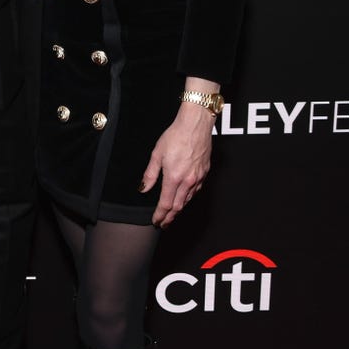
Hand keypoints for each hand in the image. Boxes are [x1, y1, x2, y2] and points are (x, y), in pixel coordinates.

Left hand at [139, 101, 214, 227]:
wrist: (196, 125)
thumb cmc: (176, 135)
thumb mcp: (157, 154)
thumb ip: (150, 174)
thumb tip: (143, 188)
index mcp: (174, 177)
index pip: (166, 204)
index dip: (160, 215)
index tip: (156, 221)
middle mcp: (188, 181)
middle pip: (178, 206)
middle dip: (170, 217)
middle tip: (164, 223)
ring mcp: (198, 177)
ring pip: (188, 199)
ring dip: (179, 209)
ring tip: (172, 214)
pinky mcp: (205, 172)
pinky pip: (196, 190)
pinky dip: (188, 198)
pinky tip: (184, 198)